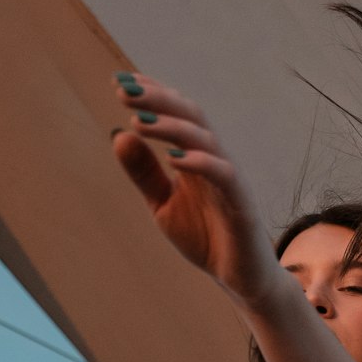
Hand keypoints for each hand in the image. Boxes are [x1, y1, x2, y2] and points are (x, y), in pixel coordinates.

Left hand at [109, 71, 285, 310]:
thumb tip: (119, 134)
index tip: (120, 82)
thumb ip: (144, 173)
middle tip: (124, 91)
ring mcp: (230, 180)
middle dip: (158, 100)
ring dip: (171, 127)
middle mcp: (215, 160)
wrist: (241, 280)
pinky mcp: (242, 204)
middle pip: (191, 116)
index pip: (176, 115)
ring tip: (139, 120)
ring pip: (205, 139)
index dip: (152, 95)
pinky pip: (224, 175)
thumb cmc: (207, 239)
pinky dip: (200, 163)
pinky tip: (174, 159)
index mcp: (196, 158)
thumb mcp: (163, 205)